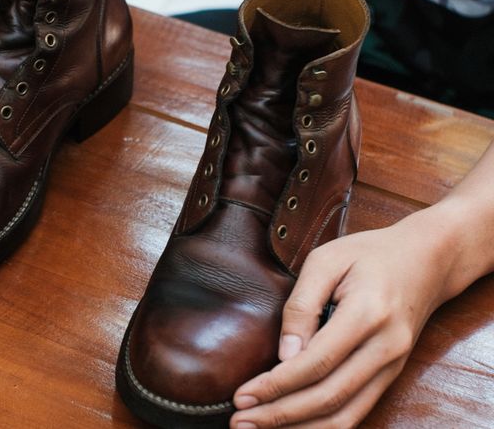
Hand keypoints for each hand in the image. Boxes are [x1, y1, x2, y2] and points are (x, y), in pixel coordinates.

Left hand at [229, 208, 459, 428]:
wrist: (426, 260)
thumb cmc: (368, 254)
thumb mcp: (326, 260)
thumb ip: (302, 305)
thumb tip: (285, 355)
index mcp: (367, 314)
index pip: (316, 363)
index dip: (276, 385)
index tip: (242, 396)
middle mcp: (385, 348)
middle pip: (328, 397)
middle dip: (280, 415)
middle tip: (239, 421)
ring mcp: (393, 367)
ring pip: (345, 415)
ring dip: (299, 428)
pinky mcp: (390, 376)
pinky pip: (357, 412)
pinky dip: (324, 426)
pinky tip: (293, 427)